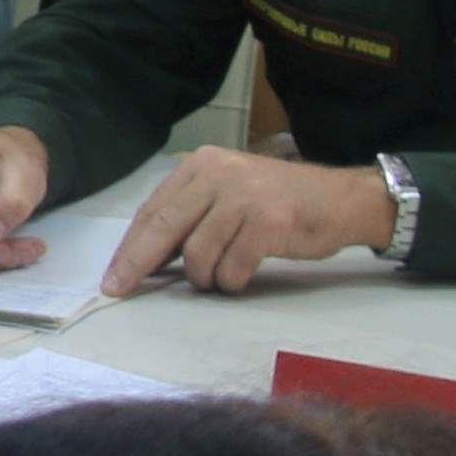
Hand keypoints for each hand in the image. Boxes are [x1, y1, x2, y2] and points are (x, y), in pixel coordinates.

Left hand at [98, 145, 399, 296]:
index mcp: (201, 165)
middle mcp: (219, 174)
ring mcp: (244, 197)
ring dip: (204, 277)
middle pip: (163, 227)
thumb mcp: (228, 195)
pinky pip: (232, 267)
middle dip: (137, 264)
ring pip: (197, 253)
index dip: (130, 247)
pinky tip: (241, 277)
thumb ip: (190, 216)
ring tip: (220, 276)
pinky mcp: (269, 223)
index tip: (113, 275)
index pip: (152, 210)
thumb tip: (146, 258)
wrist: (342, 199)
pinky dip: (232, 281)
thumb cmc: (279, 203)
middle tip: (119, 290)